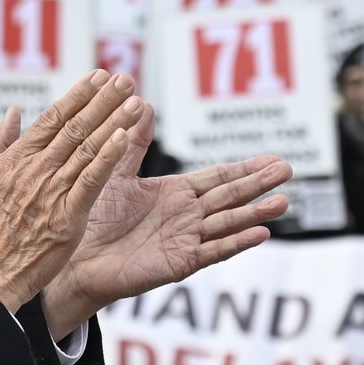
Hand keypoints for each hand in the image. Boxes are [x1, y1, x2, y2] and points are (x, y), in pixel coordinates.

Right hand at [0, 70, 143, 313]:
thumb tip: (12, 111)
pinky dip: (108, 157)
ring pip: (87, 148)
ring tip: (134, 101)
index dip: (78, 95)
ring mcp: (52, 191)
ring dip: (113, 121)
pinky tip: (124, 137)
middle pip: (75, 126)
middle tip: (125, 79)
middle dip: (102, 100)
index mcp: (15, 159)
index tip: (98, 76)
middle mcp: (36, 169)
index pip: (52, 118)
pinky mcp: (67, 216)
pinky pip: (91, 180)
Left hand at [43, 104, 292, 338]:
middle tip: (288, 170)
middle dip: (258, 184)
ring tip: (282, 202)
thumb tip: (143, 102)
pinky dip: (236, 242)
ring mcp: (186, 240)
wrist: (76, 257)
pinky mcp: (179, 262)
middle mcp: (186, 216)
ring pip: (227, 224)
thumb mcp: (116, 173)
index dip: (244, 168)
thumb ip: (133, 142)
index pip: (217, 177)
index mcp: (174, 194)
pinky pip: (212, 251)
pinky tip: (260, 233)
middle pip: (229, 197)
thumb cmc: (94, 217)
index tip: (273, 158)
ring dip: (255, 213)